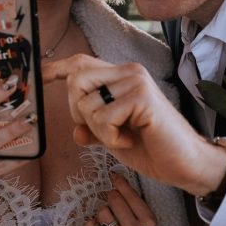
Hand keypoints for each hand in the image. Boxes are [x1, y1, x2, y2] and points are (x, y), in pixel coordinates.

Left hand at [44, 54, 225, 196]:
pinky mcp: (141, 97)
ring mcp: (136, 81)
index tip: (39, 76)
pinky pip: (103, 118)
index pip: (81, 62)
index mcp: (121, 76)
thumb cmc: (152, 148)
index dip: (57, 68)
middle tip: (105, 131)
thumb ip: (93, 129)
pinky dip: (110, 138)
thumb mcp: (113, 137)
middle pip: (76, 80)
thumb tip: (76, 131)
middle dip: (79, 113)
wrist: (185, 164)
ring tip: (123, 137)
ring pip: (86, 104)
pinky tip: (130, 141)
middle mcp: (128, 71)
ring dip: (98, 131)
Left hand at [86, 172, 165, 225]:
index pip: (130, 194)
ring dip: (102, 212)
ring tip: (108, 219)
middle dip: (111, 198)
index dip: (119, 182)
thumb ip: (136, 203)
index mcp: (148, 221)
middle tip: (113, 203)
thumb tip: (117, 177)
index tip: (113, 176)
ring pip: (101, 212)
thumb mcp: (148, 222)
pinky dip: (90, 223)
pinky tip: (96, 225)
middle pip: (113, 199)